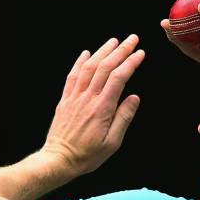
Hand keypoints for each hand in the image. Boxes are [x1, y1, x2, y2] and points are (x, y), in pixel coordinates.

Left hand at [41, 35, 144, 175]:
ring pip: (89, 68)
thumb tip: (134, 98)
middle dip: (120, 50)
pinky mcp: (65, 100)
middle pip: (105, 67)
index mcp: (102, 108)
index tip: (140, 53)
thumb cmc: (87, 155)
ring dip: (102, 51)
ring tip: (113, 41)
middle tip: (132, 39)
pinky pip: (72, 76)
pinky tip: (86, 53)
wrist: (59, 160)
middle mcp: (88, 98)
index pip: (119, 78)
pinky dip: (80, 62)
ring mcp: (74, 97)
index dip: (130, 63)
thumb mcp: (112, 143)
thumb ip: (124, 118)